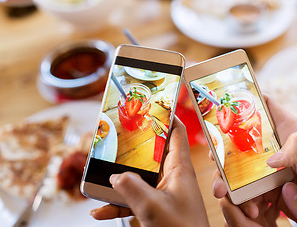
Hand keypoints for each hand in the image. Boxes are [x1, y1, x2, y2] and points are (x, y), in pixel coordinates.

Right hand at [90, 117, 209, 226]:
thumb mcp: (153, 207)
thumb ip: (132, 188)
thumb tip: (115, 176)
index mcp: (179, 168)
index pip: (176, 132)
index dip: (167, 116)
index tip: (151, 105)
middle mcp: (172, 176)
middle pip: (151, 153)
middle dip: (132, 148)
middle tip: (114, 138)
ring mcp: (163, 191)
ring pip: (139, 177)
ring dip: (119, 179)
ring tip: (98, 179)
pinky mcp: (156, 206)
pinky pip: (134, 199)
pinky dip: (118, 204)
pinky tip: (100, 211)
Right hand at [212, 96, 296, 226]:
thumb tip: (270, 160)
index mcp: (292, 134)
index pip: (267, 109)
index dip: (247, 101)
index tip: (226, 101)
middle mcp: (277, 151)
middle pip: (243, 142)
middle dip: (224, 149)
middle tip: (213, 160)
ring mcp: (270, 173)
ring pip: (240, 170)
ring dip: (228, 180)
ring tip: (224, 193)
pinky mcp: (269, 193)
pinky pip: (247, 192)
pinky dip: (241, 199)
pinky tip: (247, 208)